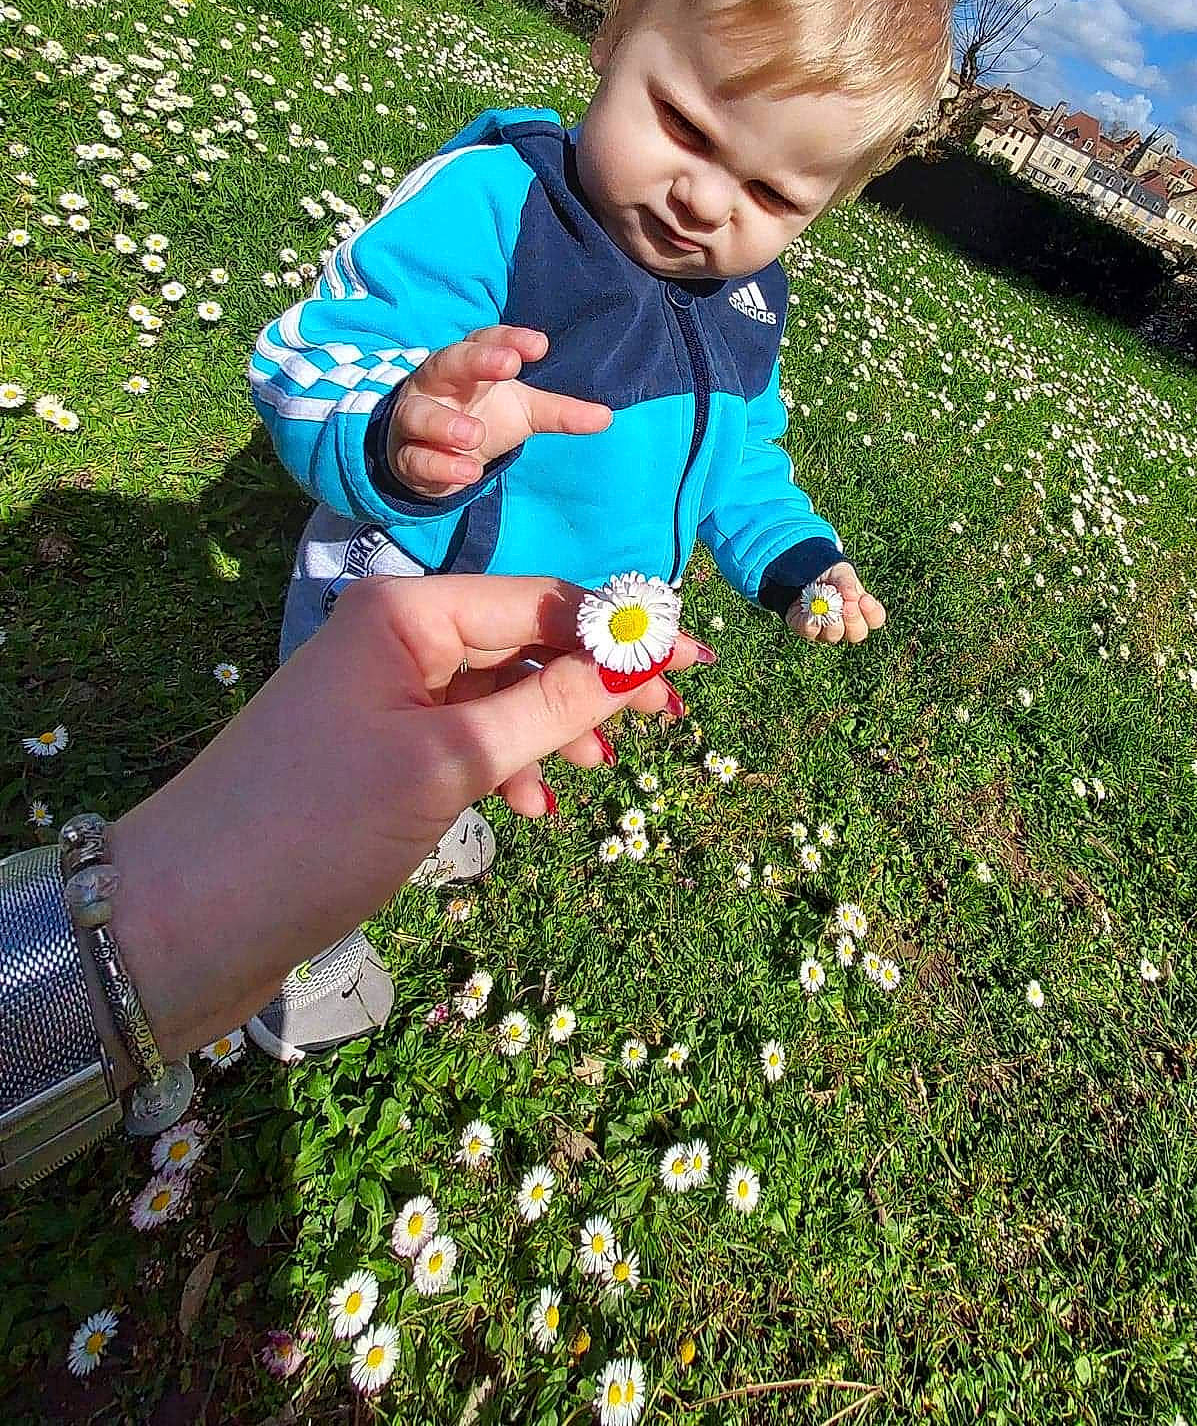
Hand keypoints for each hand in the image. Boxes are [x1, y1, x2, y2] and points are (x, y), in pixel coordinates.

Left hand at [110, 574, 708, 1059]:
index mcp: (406, 610)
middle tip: (668, 723)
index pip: (541, 599)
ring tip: (604, 777)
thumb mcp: (451, 763)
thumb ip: (551, 705)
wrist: (183, 917)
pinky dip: (505, 762)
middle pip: (521, 637)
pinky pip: (459, 733)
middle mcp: (391, 634)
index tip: (694, 662)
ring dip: (554, 726)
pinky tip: (533, 809)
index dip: (622, 628)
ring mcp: (376, 692)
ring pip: (495, 690)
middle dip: (593, 678)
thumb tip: (639, 653)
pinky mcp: (366, 748)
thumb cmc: (316, 828)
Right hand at [387, 325, 611, 493]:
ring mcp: (416, 417)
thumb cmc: (480, 416)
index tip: (539, 345)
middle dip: (476, 361)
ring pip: (421, 413)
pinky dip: (440, 466)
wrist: (433, 455)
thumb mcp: (523, 412)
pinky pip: (416, 458)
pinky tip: (467, 472)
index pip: (485, 340)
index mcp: (468, 363)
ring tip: (475, 435)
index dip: (509, 339)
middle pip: (448, 361)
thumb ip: (559, 412)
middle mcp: (436, 383)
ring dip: (447, 422)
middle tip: (508, 365)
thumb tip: (606, 416)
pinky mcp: (406, 455)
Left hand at [786, 561, 886, 645]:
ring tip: (825, 604)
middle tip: (847, 606)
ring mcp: (826, 631)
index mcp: (861, 609)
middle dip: (853, 620)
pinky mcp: (806, 629)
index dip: (872, 613)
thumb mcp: (840, 571)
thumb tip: (851, 595)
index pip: (875, 619)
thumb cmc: (829, 574)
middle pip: (857, 633)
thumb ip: (847, 581)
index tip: (865, 599)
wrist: (802, 572)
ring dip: (831, 620)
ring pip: (833, 635)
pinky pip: (809, 631)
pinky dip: (810, 619)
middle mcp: (846, 626)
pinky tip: (808, 607)